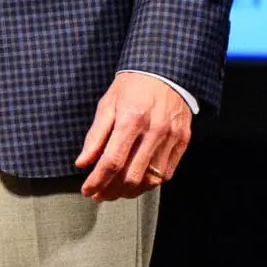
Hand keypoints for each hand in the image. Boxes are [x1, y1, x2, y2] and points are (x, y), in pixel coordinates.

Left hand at [75, 71, 191, 201]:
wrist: (166, 72)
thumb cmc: (133, 86)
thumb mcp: (107, 104)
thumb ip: (95, 136)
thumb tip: (83, 162)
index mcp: (131, 119)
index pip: (112, 161)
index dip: (97, 180)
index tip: (87, 190)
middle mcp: (153, 131)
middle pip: (131, 175)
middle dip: (112, 191)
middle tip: (100, 194)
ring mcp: (171, 138)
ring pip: (150, 179)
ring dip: (130, 191)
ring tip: (115, 192)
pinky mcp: (183, 142)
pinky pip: (166, 173)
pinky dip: (150, 183)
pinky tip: (137, 183)